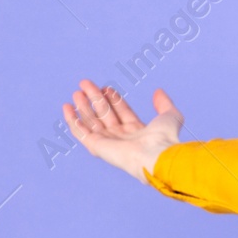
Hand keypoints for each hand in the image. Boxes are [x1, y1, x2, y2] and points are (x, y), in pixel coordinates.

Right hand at [62, 79, 183, 184]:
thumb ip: (164, 104)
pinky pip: (80, 132)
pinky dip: (72, 120)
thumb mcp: (170, 115)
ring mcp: (108, 143)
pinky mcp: (97, 147)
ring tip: (77, 93)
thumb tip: (158, 91)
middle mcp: (121, 138)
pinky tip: (67, 108)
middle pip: (104, 114)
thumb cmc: (165, 138)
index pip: (121, 112)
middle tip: (86, 84)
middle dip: (95, 99)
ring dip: (83, 107)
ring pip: (91, 122)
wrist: (156, 154)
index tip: (107, 87)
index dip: (113, 99)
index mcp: (137, 131)